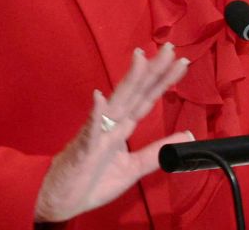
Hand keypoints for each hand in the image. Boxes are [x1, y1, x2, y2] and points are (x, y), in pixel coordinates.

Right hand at [34, 43, 192, 222]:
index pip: (146, 99)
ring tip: (140, 59)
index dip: (163, 81)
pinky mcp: (83, 150)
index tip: (181, 62)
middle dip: (152, 71)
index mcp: (122, 127)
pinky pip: (89, 131)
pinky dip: (95, 114)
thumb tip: (188, 136)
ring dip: (128, 81)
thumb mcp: (133, 167)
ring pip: (116, 103)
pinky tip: (99, 97)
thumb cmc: (92, 181)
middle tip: (169, 48)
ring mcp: (96, 134)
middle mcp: (110, 124)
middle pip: (135, 93)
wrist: (61, 200)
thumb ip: (157, 151)